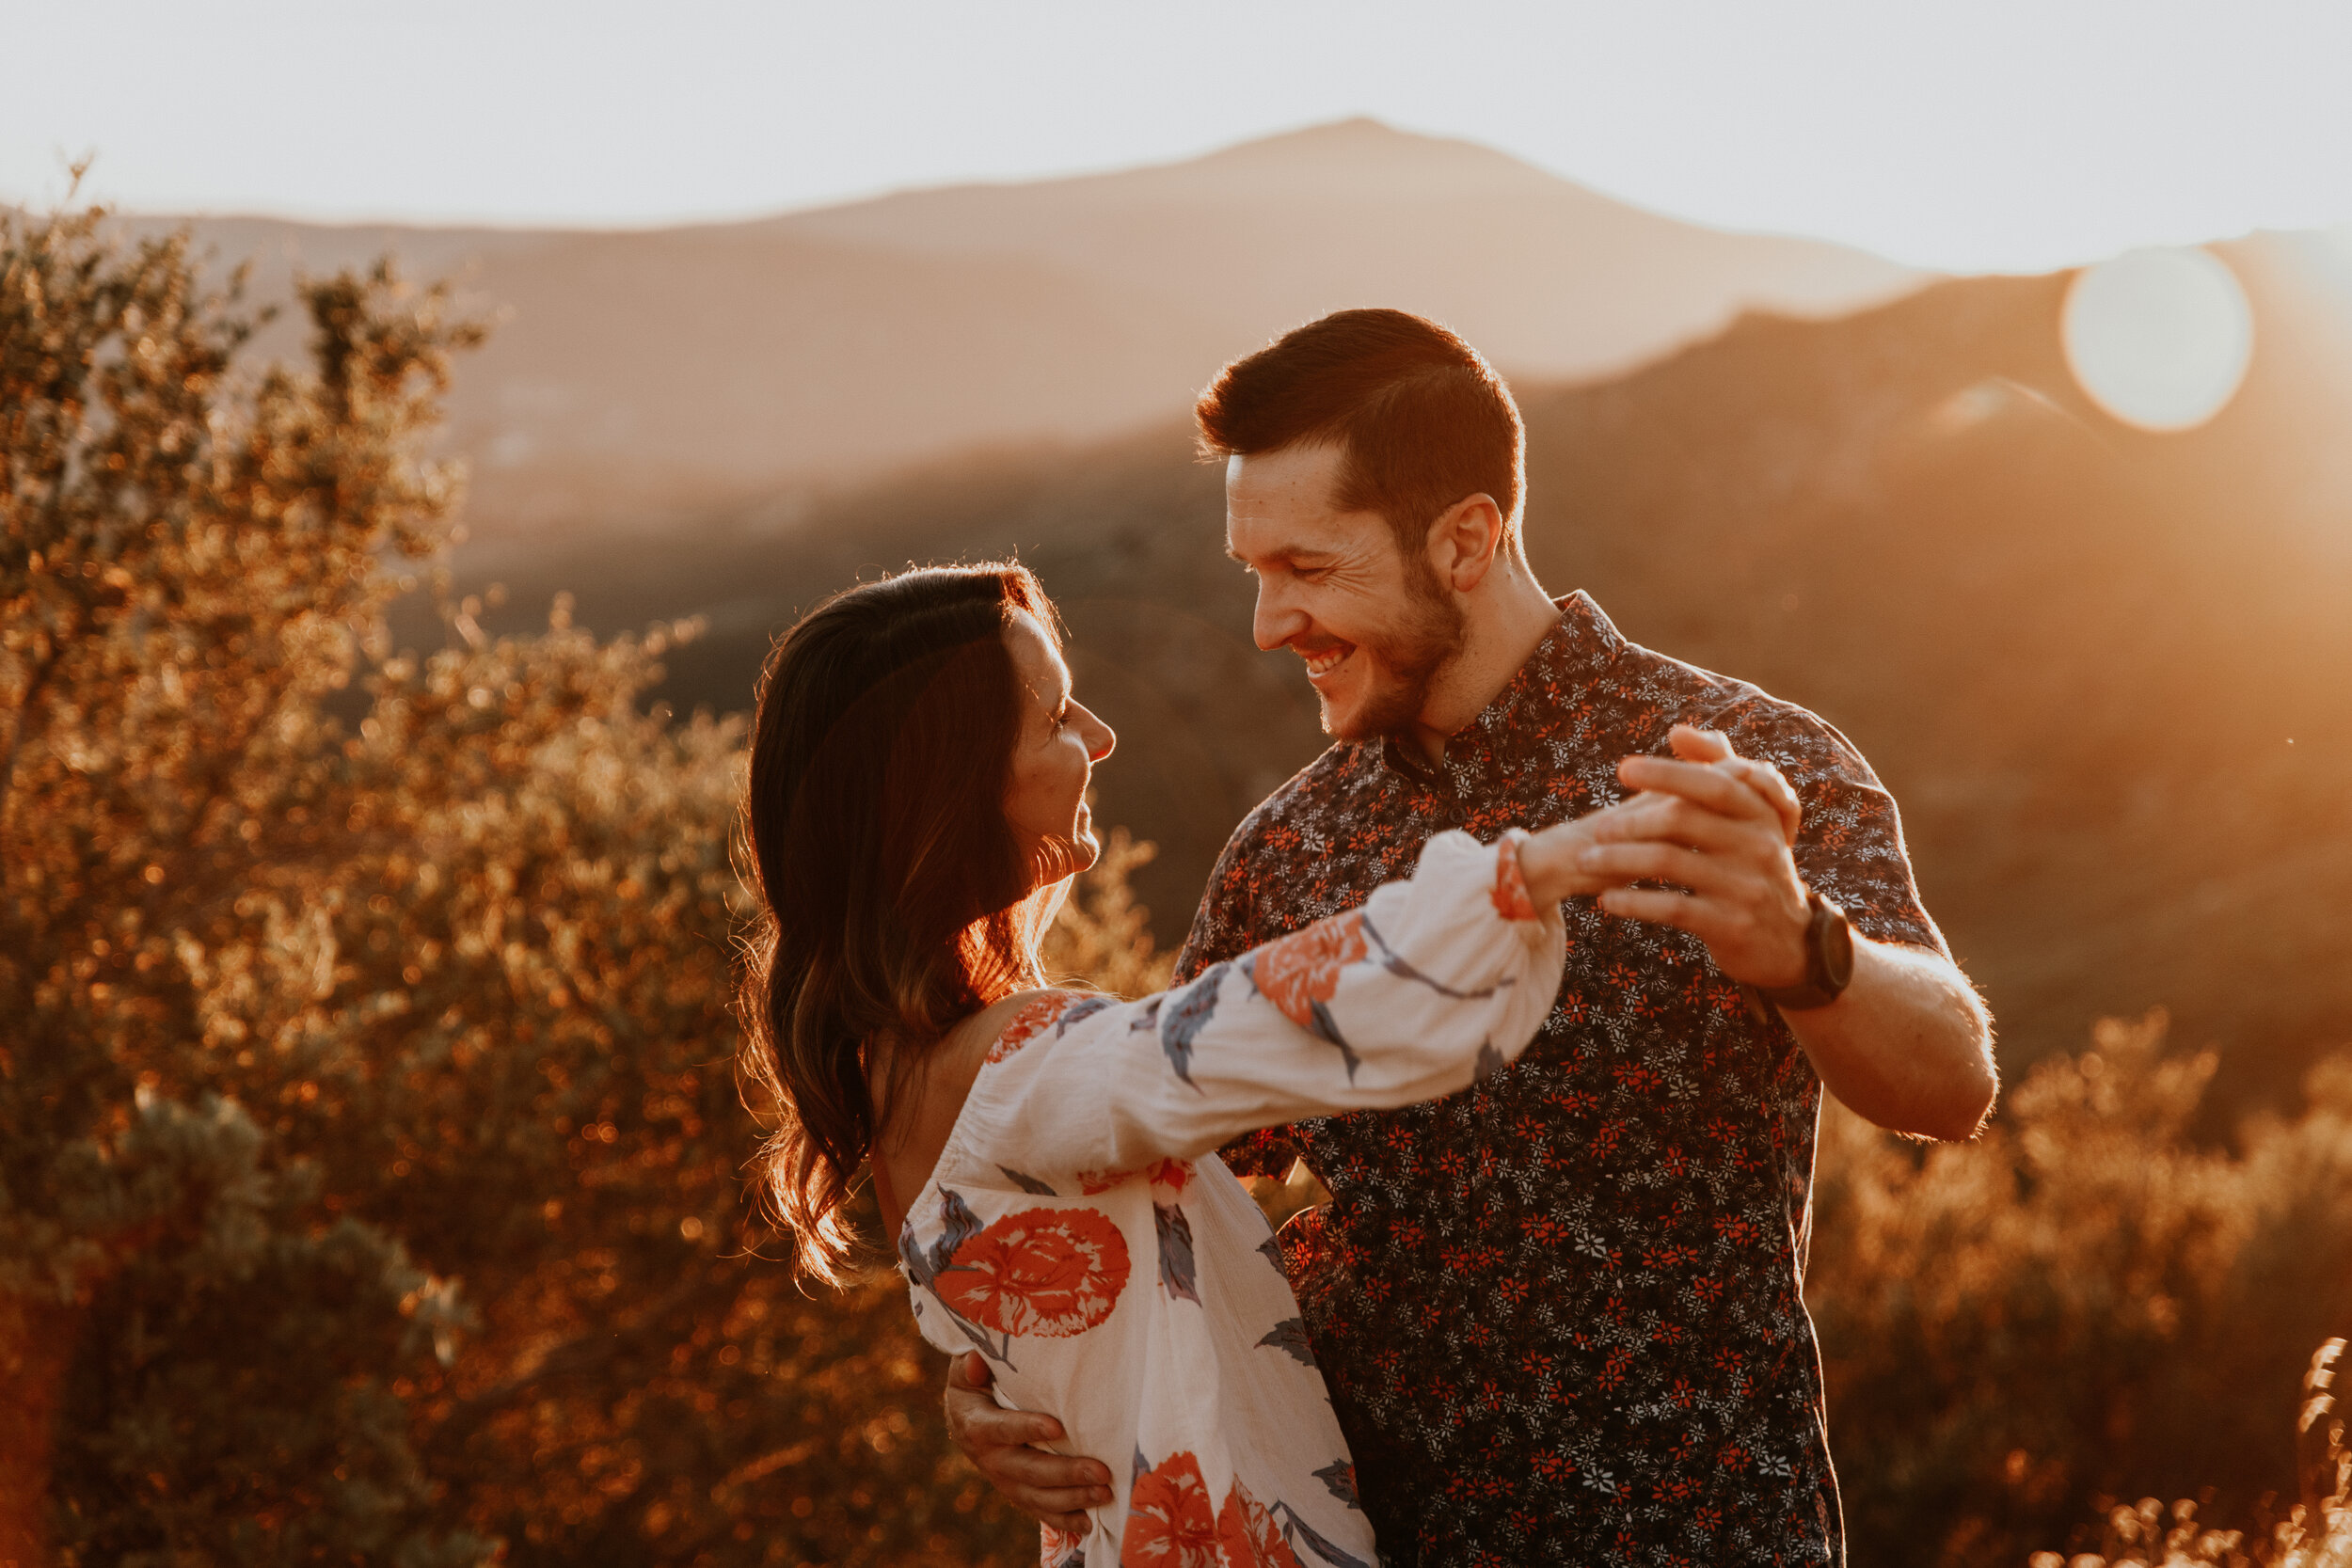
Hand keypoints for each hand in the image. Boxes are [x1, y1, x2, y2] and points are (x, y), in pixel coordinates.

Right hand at [944, 1351, 1111, 1532]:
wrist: (965, 1415)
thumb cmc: (976, 1382)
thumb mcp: (967, 1370)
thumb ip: (971, 1365)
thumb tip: (974, 1361)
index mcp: (976, 1424)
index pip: (1001, 1429)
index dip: (1027, 1429)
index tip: (1057, 1428)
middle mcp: (989, 1458)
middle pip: (1028, 1470)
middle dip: (1065, 1473)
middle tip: (1100, 1472)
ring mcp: (1003, 1479)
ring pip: (1036, 1496)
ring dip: (1072, 1498)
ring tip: (1104, 1493)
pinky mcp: (1016, 1491)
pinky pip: (1039, 1509)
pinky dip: (1063, 1519)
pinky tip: (1088, 1522)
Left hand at [1575, 724, 1811, 988]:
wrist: (1788, 943)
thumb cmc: (1751, 870)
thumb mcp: (1748, 823)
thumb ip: (1718, 772)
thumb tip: (1677, 730)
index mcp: (1760, 815)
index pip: (1712, 783)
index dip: (1667, 773)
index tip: (1623, 769)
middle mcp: (1758, 846)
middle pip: (1682, 819)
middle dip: (1630, 821)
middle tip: (1596, 829)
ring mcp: (1745, 886)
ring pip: (1668, 862)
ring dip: (1618, 859)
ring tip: (1588, 862)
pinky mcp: (1730, 925)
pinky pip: (1671, 907)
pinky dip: (1633, 901)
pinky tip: (1607, 901)